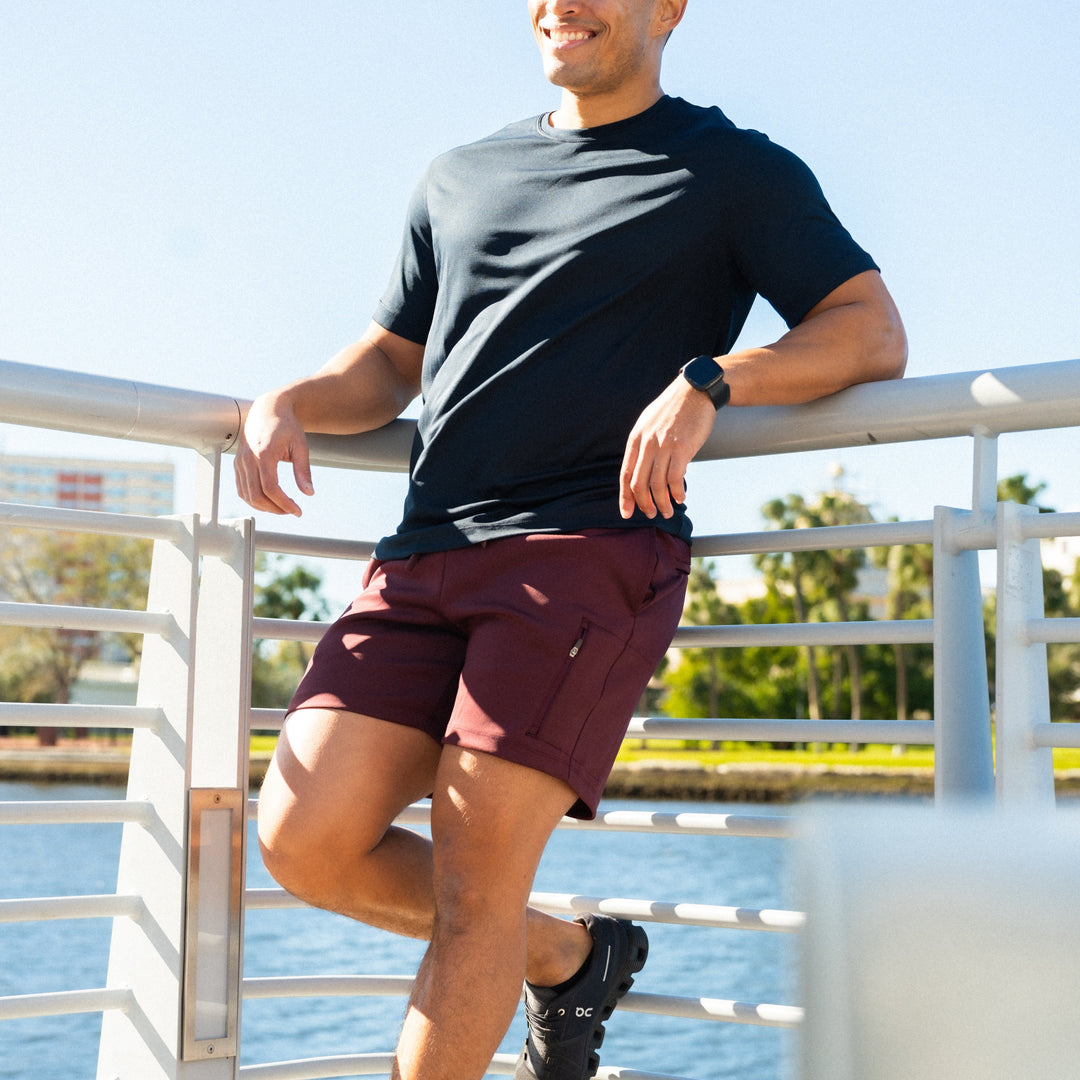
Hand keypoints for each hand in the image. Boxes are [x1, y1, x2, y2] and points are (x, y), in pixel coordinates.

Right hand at [233, 391, 313, 516]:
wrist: (267, 410)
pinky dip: (253, 499)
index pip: (270, 488)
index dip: (284, 504)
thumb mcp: (300, 446)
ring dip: (264, 507)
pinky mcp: (237, 464)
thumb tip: (309, 493)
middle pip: (256, 495)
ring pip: (246, 495)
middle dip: (275, 509)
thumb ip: (303, 470)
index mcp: (264, 453)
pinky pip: (241, 489)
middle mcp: (248, 459)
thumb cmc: (286, 426)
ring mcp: (240, 462)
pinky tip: (269, 500)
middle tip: (292, 511)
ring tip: (282, 507)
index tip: (297, 511)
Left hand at [619, 377, 717, 519]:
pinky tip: (680, 498)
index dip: (625, 497)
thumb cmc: (672, 409)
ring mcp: (664, 447)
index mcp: (635, 440)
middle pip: (639, 483)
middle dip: (644, 504)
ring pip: (657, 484)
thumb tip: (645, 471)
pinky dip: (677, 492)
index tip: (627, 513)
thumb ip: (644, 447)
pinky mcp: (682, 448)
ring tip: (666, 512)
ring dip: (662, 503)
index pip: (626, 474)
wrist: (694, 391)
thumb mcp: (648, 424)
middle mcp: (647, 445)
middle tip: (651, 514)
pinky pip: (676, 478)